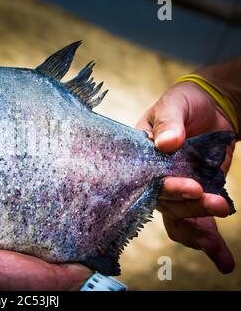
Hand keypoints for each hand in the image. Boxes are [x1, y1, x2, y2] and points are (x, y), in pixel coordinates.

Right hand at [136, 81, 235, 273]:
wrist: (212, 107)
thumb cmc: (185, 102)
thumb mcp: (174, 104)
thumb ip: (169, 122)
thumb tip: (166, 143)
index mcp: (141, 158)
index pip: (145, 179)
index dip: (164, 188)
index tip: (189, 188)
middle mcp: (155, 177)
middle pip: (165, 202)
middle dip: (188, 205)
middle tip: (211, 201)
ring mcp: (176, 188)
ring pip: (180, 217)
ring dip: (197, 229)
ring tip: (215, 243)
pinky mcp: (197, 195)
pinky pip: (198, 220)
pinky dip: (209, 241)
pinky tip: (222, 259)